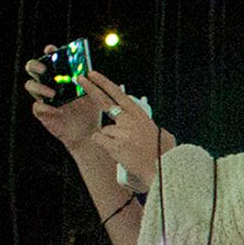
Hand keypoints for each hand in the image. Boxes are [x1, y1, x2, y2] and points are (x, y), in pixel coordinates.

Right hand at [23, 55, 102, 146]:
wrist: (87, 131)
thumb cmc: (89, 109)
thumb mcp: (93, 94)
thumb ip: (91, 82)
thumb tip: (89, 71)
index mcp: (60, 75)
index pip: (50, 59)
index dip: (48, 52)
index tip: (51, 50)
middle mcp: (48, 83)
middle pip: (32, 68)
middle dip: (35, 66)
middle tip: (45, 69)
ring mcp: (43, 97)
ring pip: (30, 85)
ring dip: (40, 87)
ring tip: (54, 93)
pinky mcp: (42, 113)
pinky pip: (37, 107)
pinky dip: (44, 107)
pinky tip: (56, 110)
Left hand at [76, 69, 173, 189]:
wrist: (162, 169)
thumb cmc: (163, 154)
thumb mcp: (161, 133)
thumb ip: (148, 126)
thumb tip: (148, 127)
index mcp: (139, 115)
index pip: (118, 94)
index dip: (104, 83)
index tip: (94, 75)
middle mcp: (128, 120)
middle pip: (104, 101)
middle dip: (91, 88)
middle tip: (81, 79)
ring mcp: (120, 132)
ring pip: (105, 130)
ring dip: (111, 139)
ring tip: (126, 149)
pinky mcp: (113, 145)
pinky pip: (100, 140)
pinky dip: (106, 145)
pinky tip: (118, 152)